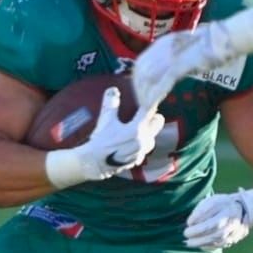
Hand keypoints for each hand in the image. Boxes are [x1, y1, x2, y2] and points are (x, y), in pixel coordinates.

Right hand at [45, 87, 164, 187]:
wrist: (95, 163)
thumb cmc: (100, 141)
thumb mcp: (105, 120)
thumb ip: (111, 103)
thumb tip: (113, 89)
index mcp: (137, 129)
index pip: (148, 111)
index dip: (148, 101)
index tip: (149, 96)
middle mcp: (144, 141)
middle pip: (157, 123)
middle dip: (153, 116)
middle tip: (146, 112)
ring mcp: (142, 151)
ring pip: (152, 136)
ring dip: (148, 131)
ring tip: (140, 126)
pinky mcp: (138, 159)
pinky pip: (144, 148)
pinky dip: (141, 143)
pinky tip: (133, 141)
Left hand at [132, 23, 237, 113]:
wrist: (222, 38)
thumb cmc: (211, 42)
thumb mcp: (187, 46)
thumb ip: (176, 54)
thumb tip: (172, 66)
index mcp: (163, 42)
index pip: (142, 62)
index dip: (138, 79)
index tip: (140, 91)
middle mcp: (162, 48)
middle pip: (140, 72)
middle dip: (139, 90)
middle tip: (142, 104)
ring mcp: (169, 57)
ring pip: (148, 80)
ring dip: (145, 96)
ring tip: (147, 109)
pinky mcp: (178, 66)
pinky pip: (161, 85)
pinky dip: (154, 97)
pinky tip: (153, 106)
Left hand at [184, 188, 252, 250]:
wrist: (241, 210)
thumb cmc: (220, 205)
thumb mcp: (211, 201)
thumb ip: (200, 209)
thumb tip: (190, 223)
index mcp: (224, 203)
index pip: (211, 209)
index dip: (198, 216)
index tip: (188, 222)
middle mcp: (231, 215)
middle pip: (216, 225)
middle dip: (199, 231)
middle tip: (186, 233)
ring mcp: (235, 227)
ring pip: (219, 237)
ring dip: (202, 241)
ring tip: (189, 242)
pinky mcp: (235, 237)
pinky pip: (222, 244)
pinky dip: (209, 246)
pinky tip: (199, 245)